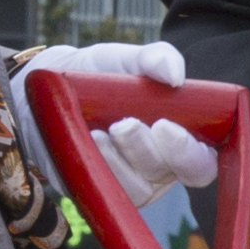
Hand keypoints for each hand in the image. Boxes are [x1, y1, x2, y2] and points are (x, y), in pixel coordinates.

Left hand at [10, 41, 198, 205]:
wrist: (49, 88)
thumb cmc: (100, 76)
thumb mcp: (125, 60)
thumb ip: (154, 59)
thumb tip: (174, 74)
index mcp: (178, 141)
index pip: (200, 164)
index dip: (190, 153)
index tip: (165, 126)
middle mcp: (157, 168)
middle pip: (165, 174)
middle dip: (145, 151)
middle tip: (124, 124)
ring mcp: (127, 183)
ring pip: (133, 187)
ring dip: (116, 158)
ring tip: (97, 130)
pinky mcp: (95, 190)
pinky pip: (100, 190)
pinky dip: (94, 166)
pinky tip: (84, 140)